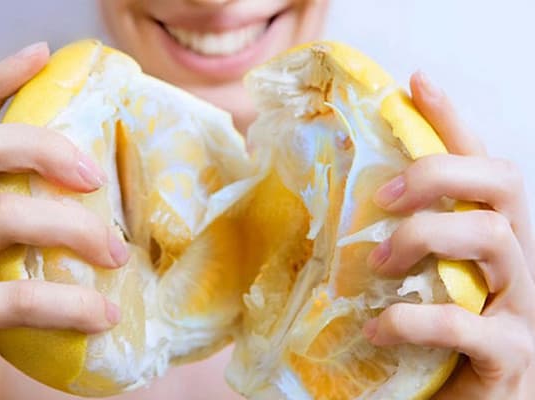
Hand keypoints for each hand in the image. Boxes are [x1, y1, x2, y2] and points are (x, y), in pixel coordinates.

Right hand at [0, 42, 127, 399]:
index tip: (41, 54)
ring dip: (74, 228)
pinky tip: (105, 315)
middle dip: (39, 145)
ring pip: (1, 216)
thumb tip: (99, 209)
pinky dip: (70, 304)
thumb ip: (18, 233)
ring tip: (120, 254)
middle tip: (95, 174)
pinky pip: (15, 298)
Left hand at [362, 72, 534, 398]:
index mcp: (482, 239)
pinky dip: (414, 319)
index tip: (415, 84)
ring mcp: (521, 307)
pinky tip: (376, 327)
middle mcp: (512, 262)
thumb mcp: (402, 285)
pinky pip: (470, 324)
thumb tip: (316, 213)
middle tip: (384, 197)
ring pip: (496, 237)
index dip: (453, 122)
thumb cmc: (422, 343)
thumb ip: (381, 246)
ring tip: (374, 262)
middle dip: (441, 172)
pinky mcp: (513, 356)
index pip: (478, 165)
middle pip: (501, 183)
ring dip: (425, 237)